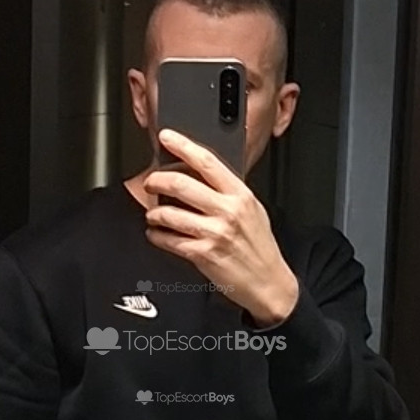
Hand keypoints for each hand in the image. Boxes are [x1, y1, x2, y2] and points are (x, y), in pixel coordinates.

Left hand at [143, 129, 299, 326]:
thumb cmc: (260, 247)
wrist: (268, 282)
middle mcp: (228, 211)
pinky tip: (156, 234)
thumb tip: (202, 175)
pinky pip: (169, 240)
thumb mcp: (253, 211)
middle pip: (181, 184)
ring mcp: (215, 233)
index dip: (183, 146)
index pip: (207, 162)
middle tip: (151, 182)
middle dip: (157, 180)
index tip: (167, 137)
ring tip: (153, 215)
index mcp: (240, 195)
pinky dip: (157, 236)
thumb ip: (230, 192)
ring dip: (154, 213)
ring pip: (169, 214)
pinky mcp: (203, 254)